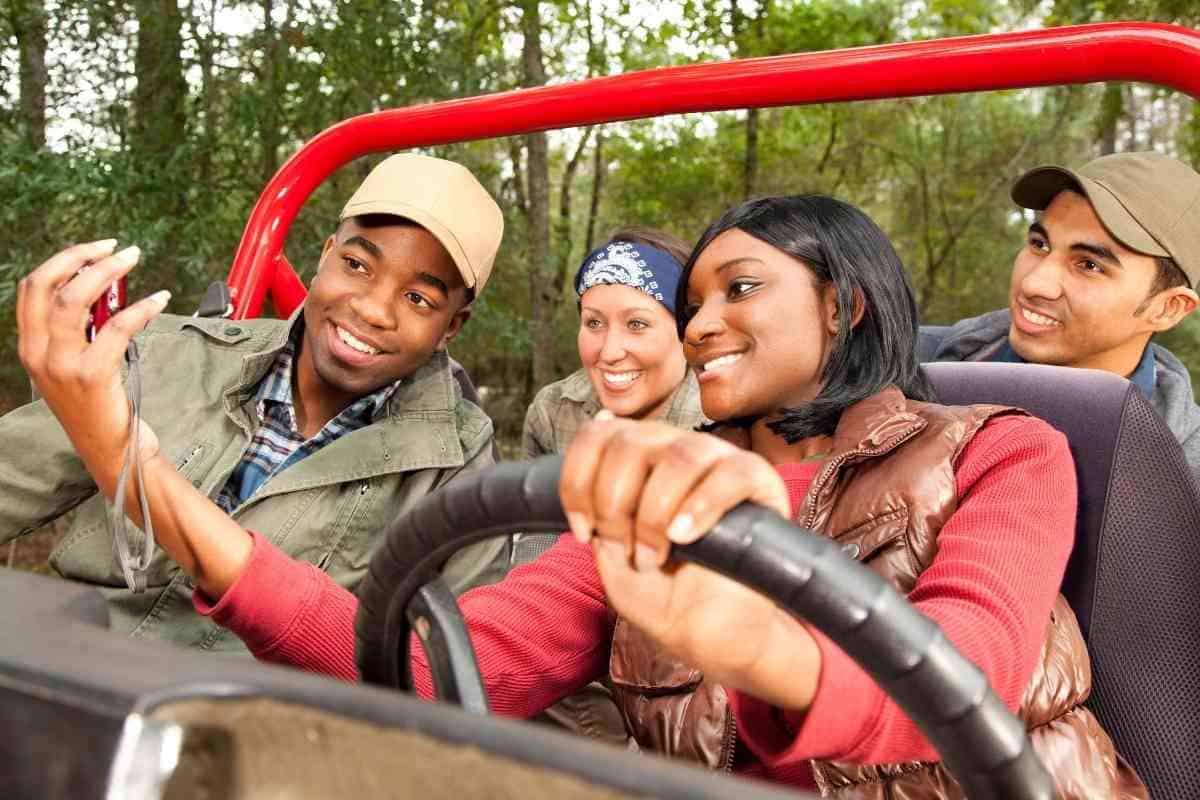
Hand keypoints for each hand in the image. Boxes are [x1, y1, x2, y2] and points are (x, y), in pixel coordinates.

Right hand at [17, 240, 169, 497]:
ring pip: (75, 300)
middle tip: (117, 248)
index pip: (32, 289)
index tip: (94, 249)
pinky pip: (116, 328)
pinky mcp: (92, 375)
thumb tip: (103, 288)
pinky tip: (159, 299)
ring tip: (132, 259)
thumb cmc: (99, 405)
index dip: (62, 260)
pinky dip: (141, 307)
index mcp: (30, 347)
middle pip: (48, 285)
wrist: (112, 450)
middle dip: (82, 257)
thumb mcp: (73, 365)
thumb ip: (77, 331)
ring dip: (108, 272)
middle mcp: (39, 353)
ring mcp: (62, 365)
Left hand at [560, 415, 819, 710]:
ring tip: (655, 555)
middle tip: (625, 549)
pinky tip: (684, 536)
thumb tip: (595, 440)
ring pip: (679, 456)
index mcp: (637, 456)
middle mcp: (675, 447)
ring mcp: (718, 459)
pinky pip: (731, 474)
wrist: (707, 633)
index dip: (578, 483)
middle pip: (630, 443)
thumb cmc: (660, 592)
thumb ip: (595, 504)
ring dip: (654, 513)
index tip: (583, 531)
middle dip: (614, 504)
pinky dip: (701, 506)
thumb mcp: (608, 551)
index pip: (596, 436)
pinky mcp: (758, 481)